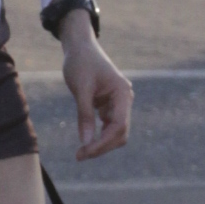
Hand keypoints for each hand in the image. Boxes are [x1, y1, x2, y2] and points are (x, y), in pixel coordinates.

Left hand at [60, 14, 131, 158]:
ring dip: (101, 143)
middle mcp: (125, 99)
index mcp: (122, 93)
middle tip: (79, 156)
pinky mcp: (110, 106)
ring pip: (115, 132)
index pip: (118, 126)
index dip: (103, 142)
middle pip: (120, 133)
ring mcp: (119, 103)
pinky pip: (108, 126)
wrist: (79, 47)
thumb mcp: (80, 88)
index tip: (85, 152)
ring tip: (81, 152)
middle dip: (102, 146)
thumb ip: (84, 114)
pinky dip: (98, 135)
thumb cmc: (80, 63)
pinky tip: (86, 140)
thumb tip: (86, 141)